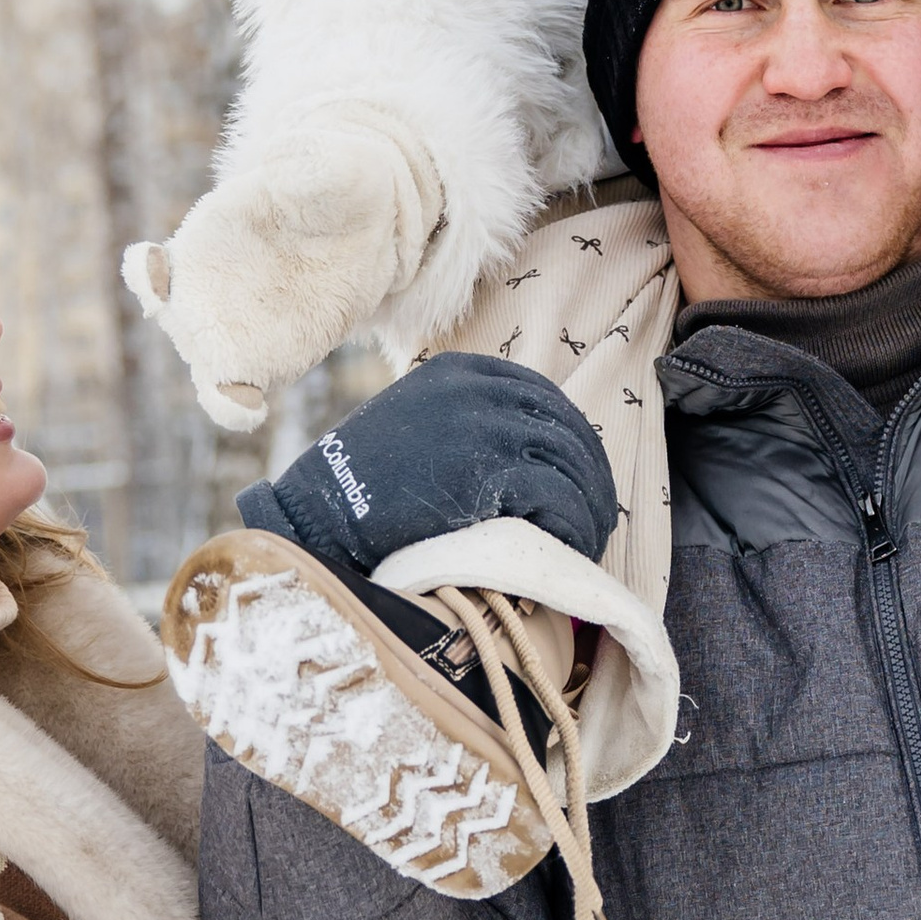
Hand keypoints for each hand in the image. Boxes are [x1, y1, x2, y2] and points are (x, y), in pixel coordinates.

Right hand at [123, 120, 439, 431]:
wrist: (367, 227)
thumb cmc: (338, 188)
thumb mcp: (336, 167)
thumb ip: (315, 170)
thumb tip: (291, 168)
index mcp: (206, 242)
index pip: (149, 269)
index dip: (146, 276)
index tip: (158, 273)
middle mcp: (206, 293)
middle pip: (180, 329)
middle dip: (198, 336)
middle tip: (229, 334)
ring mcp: (234, 333)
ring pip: (206, 370)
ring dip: (219, 378)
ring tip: (241, 392)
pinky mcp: (269, 362)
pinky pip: (236, 398)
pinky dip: (235, 408)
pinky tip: (254, 406)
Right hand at [239, 354, 619, 576]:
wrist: (320, 517)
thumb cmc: (360, 485)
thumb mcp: (413, 423)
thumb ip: (463, 421)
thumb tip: (525, 450)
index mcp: (461, 372)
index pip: (542, 398)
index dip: (573, 440)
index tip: (583, 476)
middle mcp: (478, 390)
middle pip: (566, 430)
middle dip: (592, 478)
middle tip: (600, 517)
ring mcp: (485, 427)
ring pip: (571, 464)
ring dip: (590, 507)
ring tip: (590, 540)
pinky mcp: (488, 473)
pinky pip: (558, 498)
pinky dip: (574, 526)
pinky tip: (573, 547)